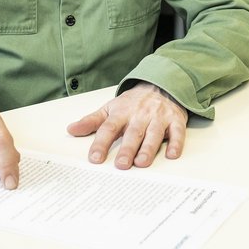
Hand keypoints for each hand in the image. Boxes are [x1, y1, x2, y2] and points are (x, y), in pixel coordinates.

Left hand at [66, 83, 187, 169]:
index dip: (101, 143)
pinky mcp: (175, 120)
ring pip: (154, 134)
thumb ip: (92, 121)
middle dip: (127, 149)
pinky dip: (176, 143)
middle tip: (121, 165)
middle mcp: (140, 115)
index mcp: (122, 112)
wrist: (161, 84)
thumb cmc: (134, 102)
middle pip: (132, 133)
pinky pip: (177, 132)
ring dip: (148, 149)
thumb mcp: (111, 108)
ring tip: (142, 163)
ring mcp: (159, 117)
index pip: (109, 128)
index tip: (95, 158)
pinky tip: (172, 155)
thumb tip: (71, 130)